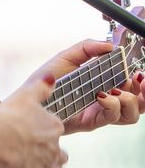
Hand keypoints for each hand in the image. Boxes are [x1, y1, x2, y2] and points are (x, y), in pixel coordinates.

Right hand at [0, 75, 66, 167]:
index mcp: (52, 126)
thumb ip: (42, 86)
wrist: (1, 138)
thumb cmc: (11, 115)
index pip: (56, 128)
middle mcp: (52, 148)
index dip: (48, 130)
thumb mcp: (26, 94)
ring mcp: (45, 167)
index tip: (40, 130)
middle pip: (61, 155)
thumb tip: (52, 77)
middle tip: (46, 155)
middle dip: (56, 156)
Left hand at [30, 39, 144, 132]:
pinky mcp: (91, 121)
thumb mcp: (68, 57)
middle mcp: (106, 99)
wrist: (32, 97)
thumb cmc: (49, 78)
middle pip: (137, 104)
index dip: (140, 82)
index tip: (140, 73)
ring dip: (130, 101)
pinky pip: (110, 117)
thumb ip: (88, 48)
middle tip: (140, 81)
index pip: (131, 86)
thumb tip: (109, 46)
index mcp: (104, 84)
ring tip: (118, 90)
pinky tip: (103, 95)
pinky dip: (111, 105)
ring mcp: (100, 112)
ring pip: (130, 114)